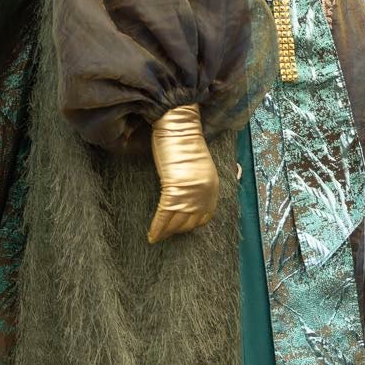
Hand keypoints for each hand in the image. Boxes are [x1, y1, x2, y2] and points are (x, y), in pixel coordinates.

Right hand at [147, 104, 218, 243]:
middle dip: (177, 230)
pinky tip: (151, 236)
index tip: (180, 229)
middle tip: (165, 235)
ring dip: (166, 232)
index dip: (190, 224)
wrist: (179, 127)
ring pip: (177, 222)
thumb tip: (187, 195)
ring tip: (157, 237)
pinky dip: (157, 228)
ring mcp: (190, 193)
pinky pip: (164, 216)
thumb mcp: (197, 166)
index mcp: (212, 186)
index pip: (204, 216)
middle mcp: (204, 193)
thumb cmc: (183, 143)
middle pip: (190, 222)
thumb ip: (196, 183)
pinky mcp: (174, 190)